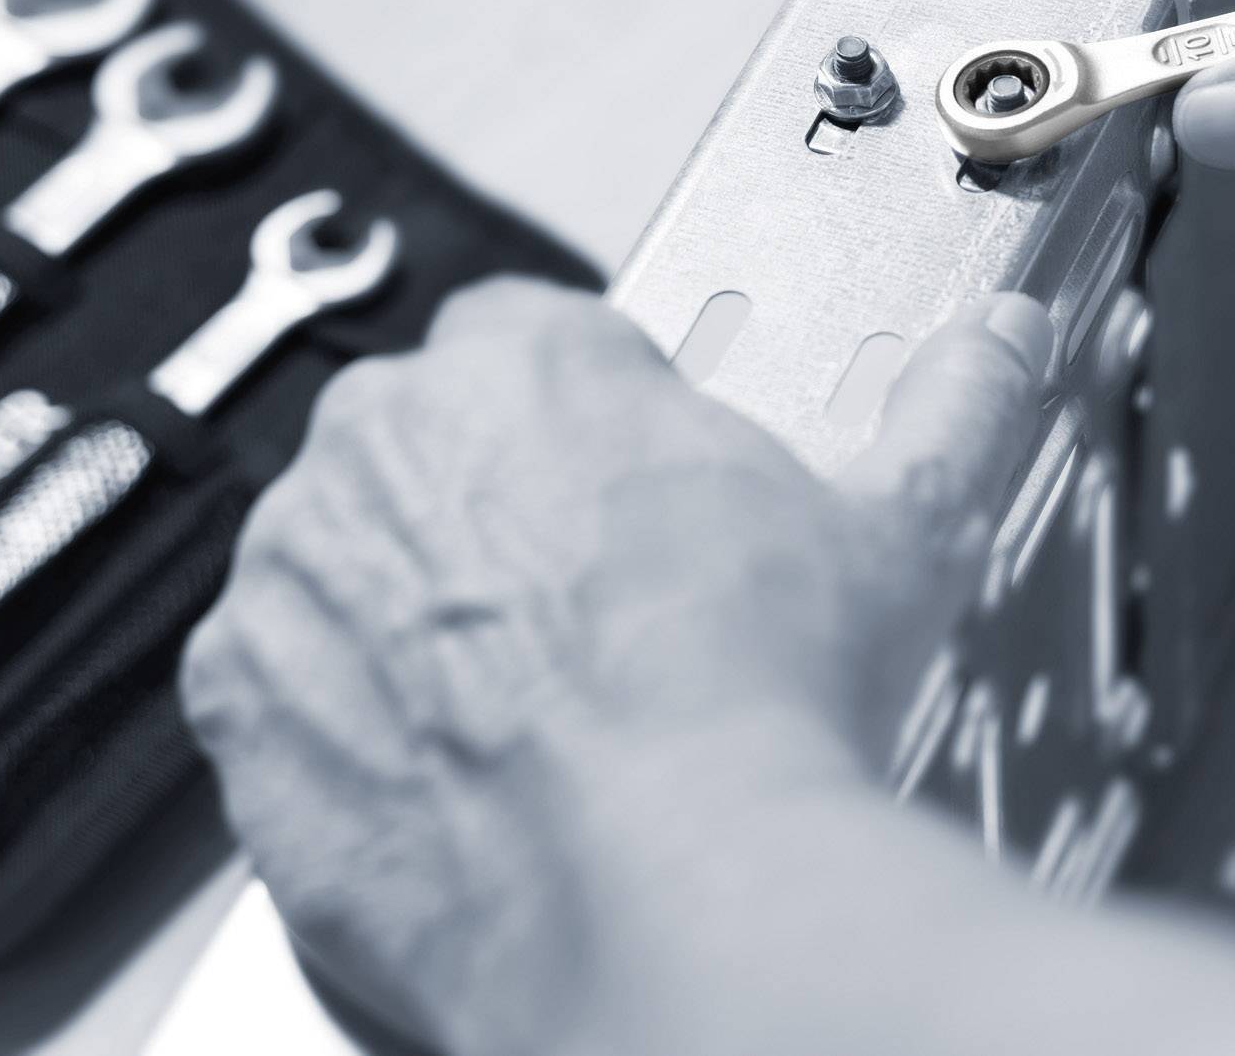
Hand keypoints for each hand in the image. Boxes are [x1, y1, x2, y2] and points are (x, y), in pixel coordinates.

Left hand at [181, 278, 1054, 1055]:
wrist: (660, 901)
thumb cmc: (756, 707)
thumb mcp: (897, 528)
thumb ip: (949, 407)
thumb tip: (995, 349)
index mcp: (523, 359)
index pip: (538, 333)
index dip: (602, 417)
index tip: (646, 489)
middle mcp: (381, 442)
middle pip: (438, 442)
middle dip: (509, 505)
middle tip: (611, 602)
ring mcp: (294, 576)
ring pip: (354, 556)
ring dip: (422, 603)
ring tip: (545, 696)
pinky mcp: (239, 709)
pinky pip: (286, 680)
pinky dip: (352, 710)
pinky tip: (465, 758)